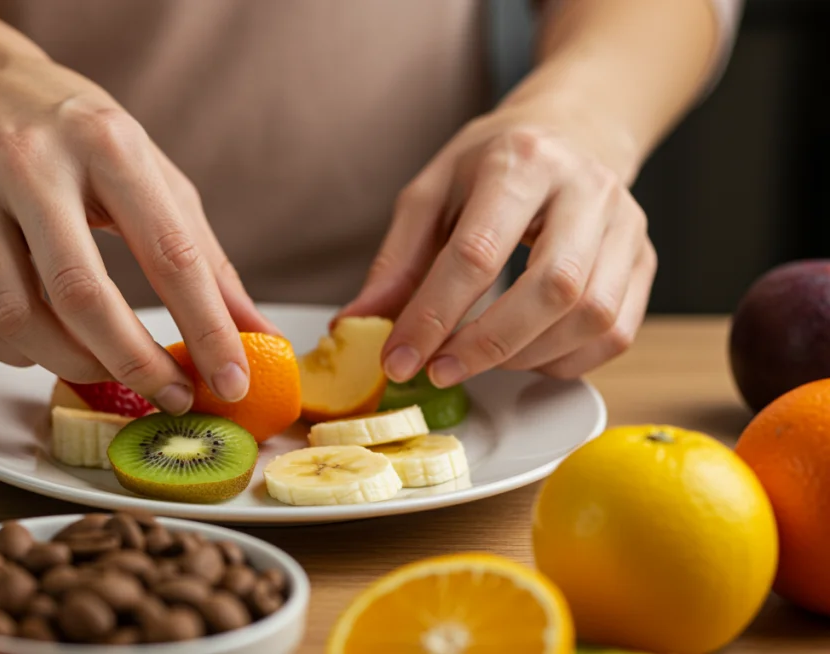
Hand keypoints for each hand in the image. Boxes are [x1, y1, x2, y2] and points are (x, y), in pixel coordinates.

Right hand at [0, 35, 273, 413]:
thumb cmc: (77, 135)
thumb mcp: (150, 171)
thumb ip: (204, 255)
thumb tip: (254, 333)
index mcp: (107, 143)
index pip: (167, 252)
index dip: (206, 328)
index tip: (232, 382)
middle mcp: (32, 165)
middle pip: (82, 294)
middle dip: (134, 362)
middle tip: (168, 395)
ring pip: (18, 317)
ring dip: (71, 364)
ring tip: (106, 369)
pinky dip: (15, 354)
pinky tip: (45, 348)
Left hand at [341, 108, 655, 384]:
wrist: (572, 129)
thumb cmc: (493, 164)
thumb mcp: (432, 193)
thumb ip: (397, 260)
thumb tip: (359, 322)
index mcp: (521, 162)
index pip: (478, 252)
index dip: (434, 316)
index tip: (399, 359)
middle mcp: (585, 189)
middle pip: (552, 288)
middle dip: (488, 345)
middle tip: (441, 371)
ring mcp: (626, 224)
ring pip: (592, 316)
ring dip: (527, 356)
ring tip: (479, 359)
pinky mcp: (645, 259)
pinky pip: (617, 332)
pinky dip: (565, 361)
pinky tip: (524, 356)